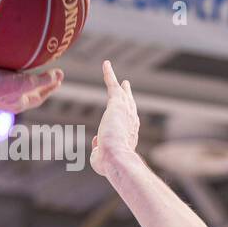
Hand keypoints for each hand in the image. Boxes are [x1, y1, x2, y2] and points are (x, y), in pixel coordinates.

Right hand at [0, 65, 63, 113]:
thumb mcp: (25, 83)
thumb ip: (43, 80)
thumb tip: (59, 75)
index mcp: (21, 102)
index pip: (40, 95)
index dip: (51, 87)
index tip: (59, 79)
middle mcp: (11, 98)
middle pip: (29, 90)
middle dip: (38, 83)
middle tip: (47, 74)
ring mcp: (0, 90)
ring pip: (15, 82)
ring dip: (22, 76)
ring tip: (27, 66)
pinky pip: (3, 74)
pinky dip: (8, 69)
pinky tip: (7, 60)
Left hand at [90, 60, 138, 175]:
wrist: (116, 157)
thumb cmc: (109, 163)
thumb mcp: (101, 159)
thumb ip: (98, 150)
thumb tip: (96, 141)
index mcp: (129, 136)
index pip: (125, 125)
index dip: (121, 122)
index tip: (118, 118)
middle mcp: (131, 123)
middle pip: (130, 105)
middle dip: (127, 96)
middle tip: (126, 86)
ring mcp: (126, 112)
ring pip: (122, 94)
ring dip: (118, 83)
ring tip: (114, 73)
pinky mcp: (117, 104)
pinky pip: (112, 85)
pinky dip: (109, 74)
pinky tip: (105, 64)